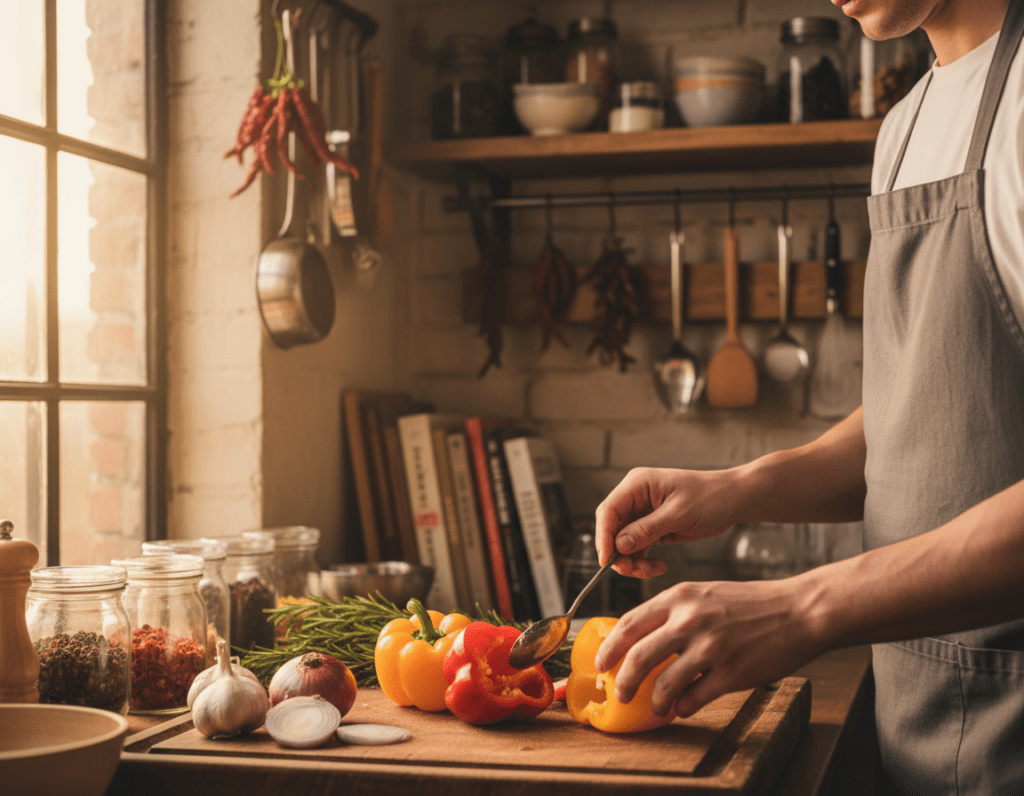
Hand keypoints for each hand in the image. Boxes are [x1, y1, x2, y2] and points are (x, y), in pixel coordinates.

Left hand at [593, 577, 823, 717]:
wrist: (798, 610)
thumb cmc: (751, 603)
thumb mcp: (705, 593)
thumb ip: (674, 611)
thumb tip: (642, 636)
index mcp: (680, 597)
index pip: (629, 623)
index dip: (609, 647)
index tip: (601, 662)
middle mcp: (690, 620)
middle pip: (638, 657)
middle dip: (623, 681)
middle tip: (620, 693)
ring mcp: (710, 647)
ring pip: (663, 683)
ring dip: (654, 700)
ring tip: (655, 706)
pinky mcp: (730, 672)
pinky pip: (693, 698)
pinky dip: (683, 707)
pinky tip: (684, 706)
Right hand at [594, 467, 741, 576]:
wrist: (733, 500)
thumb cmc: (710, 497)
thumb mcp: (679, 514)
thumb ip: (647, 529)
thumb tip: (619, 545)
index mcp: (637, 484)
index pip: (609, 511)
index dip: (604, 536)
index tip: (607, 560)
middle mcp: (635, 498)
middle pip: (612, 529)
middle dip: (618, 553)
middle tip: (633, 570)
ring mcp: (643, 514)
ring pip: (622, 543)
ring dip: (631, 561)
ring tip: (650, 570)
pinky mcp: (652, 529)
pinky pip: (637, 549)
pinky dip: (642, 562)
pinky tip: (657, 567)